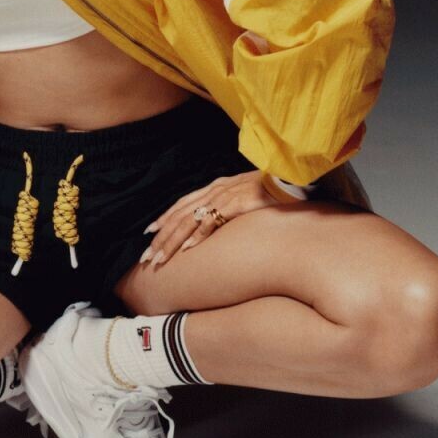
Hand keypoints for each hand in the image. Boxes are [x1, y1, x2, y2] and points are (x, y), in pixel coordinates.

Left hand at [139, 170, 278, 272]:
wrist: (290, 178)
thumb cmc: (269, 190)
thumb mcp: (243, 196)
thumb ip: (228, 206)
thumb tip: (215, 222)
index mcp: (214, 187)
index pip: (181, 204)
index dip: (164, 219)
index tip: (149, 234)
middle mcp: (214, 190)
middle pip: (179, 215)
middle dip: (161, 238)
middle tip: (147, 257)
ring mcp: (224, 196)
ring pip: (189, 220)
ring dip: (172, 242)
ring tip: (160, 259)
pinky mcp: (236, 203)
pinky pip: (212, 221)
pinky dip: (198, 235)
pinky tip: (187, 249)